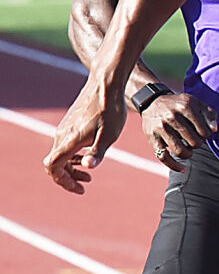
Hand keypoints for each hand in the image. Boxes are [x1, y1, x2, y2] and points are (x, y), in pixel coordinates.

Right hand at [44, 76, 127, 193]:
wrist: (106, 85)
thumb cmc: (110, 110)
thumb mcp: (109, 135)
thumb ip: (97, 153)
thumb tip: (88, 167)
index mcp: (70, 140)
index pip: (54, 167)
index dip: (63, 181)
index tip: (80, 189)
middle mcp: (62, 134)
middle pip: (55, 164)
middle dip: (68, 178)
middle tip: (84, 186)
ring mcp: (65, 128)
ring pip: (60, 155)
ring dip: (71, 168)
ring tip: (89, 175)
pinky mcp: (70, 124)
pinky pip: (64, 146)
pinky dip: (73, 157)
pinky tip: (87, 157)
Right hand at [142, 92, 216, 170]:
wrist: (152, 101)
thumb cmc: (179, 105)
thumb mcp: (196, 103)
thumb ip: (210, 115)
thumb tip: (215, 130)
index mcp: (185, 106)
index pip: (204, 131)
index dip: (207, 136)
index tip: (203, 134)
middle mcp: (171, 116)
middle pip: (194, 142)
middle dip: (198, 144)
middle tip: (195, 141)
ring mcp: (161, 127)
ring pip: (180, 151)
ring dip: (188, 154)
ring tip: (189, 150)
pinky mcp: (152, 137)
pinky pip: (163, 157)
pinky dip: (174, 166)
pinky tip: (183, 170)